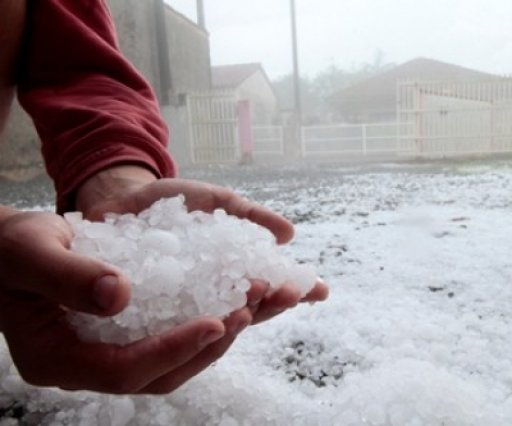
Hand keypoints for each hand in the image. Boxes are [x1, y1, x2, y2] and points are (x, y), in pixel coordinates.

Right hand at [0, 209, 262, 392]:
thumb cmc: (9, 249)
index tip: (216, 323)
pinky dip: (204, 319)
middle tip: (248, 309)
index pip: (123, 369)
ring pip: (170, 360)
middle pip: (157, 374)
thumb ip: (66, 275)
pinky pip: (169, 335)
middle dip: (207, 345)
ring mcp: (107, 352)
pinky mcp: (125, 333)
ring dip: (215, 335)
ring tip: (253, 302)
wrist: (6, 250)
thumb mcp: (31, 251)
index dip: (172, 350)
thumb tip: (118, 295)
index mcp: (57, 358)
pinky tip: (232, 295)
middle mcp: (86, 365)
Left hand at [76, 165, 328, 323]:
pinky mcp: (145, 307)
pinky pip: (168, 317)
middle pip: (247, 311)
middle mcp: (207, 297)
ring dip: (235, 314)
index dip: (292, 291)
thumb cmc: (174, 204)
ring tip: (251, 305)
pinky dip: (187, 317)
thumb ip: (250, 216)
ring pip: (214, 321)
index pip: (267, 290)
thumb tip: (289, 234)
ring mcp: (178, 305)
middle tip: (285, 295)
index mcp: (229, 276)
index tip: (319, 290)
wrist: (121, 197)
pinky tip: (204, 317)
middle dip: (269, 304)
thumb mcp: (216, 203)